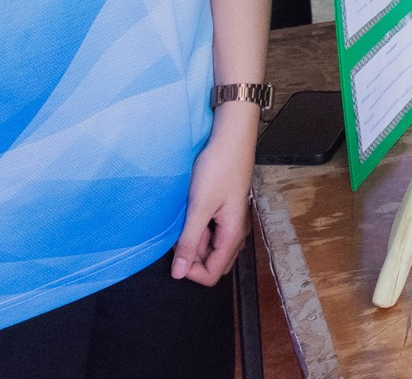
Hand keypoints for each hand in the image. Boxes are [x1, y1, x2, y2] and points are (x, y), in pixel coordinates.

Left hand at [172, 112, 256, 285]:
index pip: (212, 275)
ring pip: (211, 246)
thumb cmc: (218, 167)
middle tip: (178, 235)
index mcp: (233, 234)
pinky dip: (198, 228)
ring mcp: (232, 220)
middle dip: (192, 257)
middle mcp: (236, 231)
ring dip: (194, 240)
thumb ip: (189, 241)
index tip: (175, 253)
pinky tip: (189, 211)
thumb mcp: (199, 206)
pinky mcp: (226, 209)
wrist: (231, 136)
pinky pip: (211, 230)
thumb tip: (179, 273)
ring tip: (183, 218)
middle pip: (213, 262)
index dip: (190, 271)